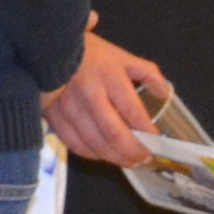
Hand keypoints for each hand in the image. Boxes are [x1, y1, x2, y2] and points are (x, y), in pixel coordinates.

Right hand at [45, 13, 167, 167]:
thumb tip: (164, 94)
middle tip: (144, 160)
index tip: (157, 142)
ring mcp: (69, 108)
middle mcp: (90, 95)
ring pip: (94, 143)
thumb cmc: (90, 54)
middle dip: (132, 151)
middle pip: (113, 133)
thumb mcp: (122, 57)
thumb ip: (147, 73)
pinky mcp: (54, 118)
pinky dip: (91, 155)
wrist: (49, 50)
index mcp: (110, 77)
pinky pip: (74, 144)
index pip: (132, 111)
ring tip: (129, 163)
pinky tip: (103, 156)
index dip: (146, 132)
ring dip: (114, 158)